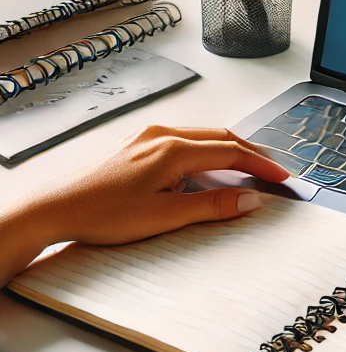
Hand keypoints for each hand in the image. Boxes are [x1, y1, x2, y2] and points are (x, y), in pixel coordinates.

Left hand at [1, 124, 288, 283]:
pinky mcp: (135, 144)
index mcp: (174, 149)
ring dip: (227, 150)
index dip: (262, 165)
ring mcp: (147, 136)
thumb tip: (248, 200)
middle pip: (220, 138)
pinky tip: (203, 166)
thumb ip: (211, 206)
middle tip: (273, 170)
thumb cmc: (102, 213)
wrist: (55, 207)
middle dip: (250, 153)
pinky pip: (181, 140)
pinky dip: (204, 150)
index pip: (232, 152)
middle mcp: (162, 134)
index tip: (282, 178)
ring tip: (246, 168)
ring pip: (201, 136)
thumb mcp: (164, 216)